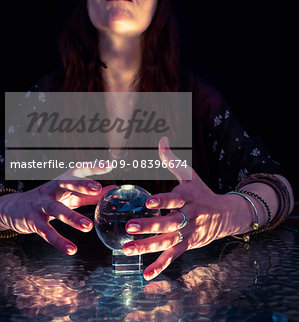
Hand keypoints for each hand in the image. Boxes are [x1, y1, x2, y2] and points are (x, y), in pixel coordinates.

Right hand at [0, 162, 115, 253]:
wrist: (15, 208)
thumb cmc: (49, 199)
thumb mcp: (69, 194)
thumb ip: (90, 194)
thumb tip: (114, 189)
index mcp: (62, 181)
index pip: (79, 170)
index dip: (93, 168)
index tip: (109, 166)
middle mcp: (51, 189)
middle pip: (65, 183)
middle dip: (81, 185)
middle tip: (97, 189)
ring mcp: (41, 204)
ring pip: (56, 209)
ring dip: (72, 217)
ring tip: (88, 226)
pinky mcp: (33, 221)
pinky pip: (46, 232)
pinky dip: (59, 241)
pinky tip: (71, 249)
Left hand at [123, 137, 240, 279]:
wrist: (224, 215)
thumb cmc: (201, 191)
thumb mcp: (190, 175)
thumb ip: (172, 159)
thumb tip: (161, 138)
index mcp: (188, 197)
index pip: (174, 199)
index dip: (162, 201)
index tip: (147, 202)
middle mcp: (188, 216)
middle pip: (168, 223)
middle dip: (149, 225)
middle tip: (129, 226)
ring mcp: (188, 233)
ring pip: (167, 241)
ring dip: (147, 247)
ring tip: (127, 249)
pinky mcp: (187, 246)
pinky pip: (173, 257)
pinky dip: (160, 266)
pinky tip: (146, 274)